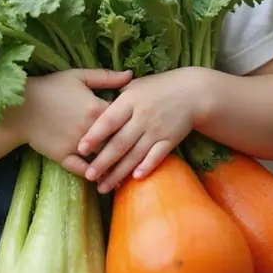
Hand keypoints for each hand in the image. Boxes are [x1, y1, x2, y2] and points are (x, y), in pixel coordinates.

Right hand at [8, 69, 132, 177]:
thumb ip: (106, 77)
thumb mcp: (79, 76)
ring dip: (114, 166)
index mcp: (95, 108)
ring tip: (128, 173)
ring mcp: (76, 145)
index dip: (134, 121)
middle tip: (144, 153)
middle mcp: (89, 130)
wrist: (21, 105)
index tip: (143, 124)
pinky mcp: (62, 156)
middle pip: (116, 141)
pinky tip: (102, 179)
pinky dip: (92, 175)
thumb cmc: (51, 87)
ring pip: (101, 159)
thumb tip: (131, 75)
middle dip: (130, 147)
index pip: (123, 118)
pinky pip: (81, 169)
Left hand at [77, 69, 210, 192]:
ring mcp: (157, 130)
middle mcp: (142, 116)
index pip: (108, 120)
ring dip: (119, 173)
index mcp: (130, 100)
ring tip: (104, 186)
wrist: (192, 91)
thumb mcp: (134, 85)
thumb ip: (115, 97)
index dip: (94, 135)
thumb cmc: (158, 87)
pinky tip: (135, 178)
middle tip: (89, 176)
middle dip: (103, 162)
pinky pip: (157, 156)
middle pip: (120, 143)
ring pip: (135, 154)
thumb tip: (93, 109)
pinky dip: (146, 167)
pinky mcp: (170, 140)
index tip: (80, 149)